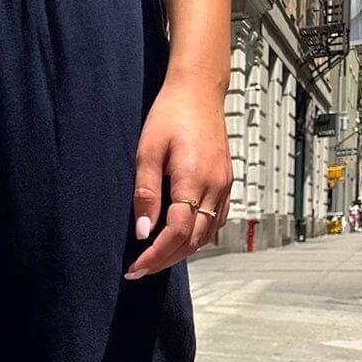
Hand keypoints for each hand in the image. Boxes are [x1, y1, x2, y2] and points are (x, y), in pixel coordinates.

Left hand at [125, 71, 232, 279]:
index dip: (155, 255)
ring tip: (155, 259)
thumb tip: (143, 231)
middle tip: (139, 270)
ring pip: (206, 235)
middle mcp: (215, 186)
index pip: (177, 232)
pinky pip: (216, 221)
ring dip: (181, 252)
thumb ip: (146, 193)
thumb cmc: (170, 115)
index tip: (135, 268)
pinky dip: (197, 237)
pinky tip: (179, 240)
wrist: (199, 91)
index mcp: (194, 179)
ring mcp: (224, 186)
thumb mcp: (147, 151)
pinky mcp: (226, 183)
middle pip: (193, 240)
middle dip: (165, 260)